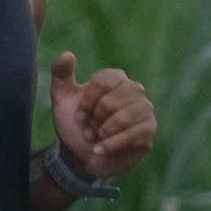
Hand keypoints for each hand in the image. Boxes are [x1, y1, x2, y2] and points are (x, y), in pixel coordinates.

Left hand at [51, 55, 155, 182]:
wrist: (81, 156)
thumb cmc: (75, 125)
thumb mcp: (61, 100)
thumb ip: (60, 75)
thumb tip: (67, 54)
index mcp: (115, 78)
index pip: (103, 80)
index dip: (87, 101)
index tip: (79, 115)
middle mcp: (134, 89)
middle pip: (111, 101)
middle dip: (94, 120)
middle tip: (89, 129)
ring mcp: (145, 109)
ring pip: (124, 118)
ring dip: (102, 133)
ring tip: (97, 137)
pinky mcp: (149, 130)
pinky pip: (133, 135)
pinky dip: (112, 145)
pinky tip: (101, 149)